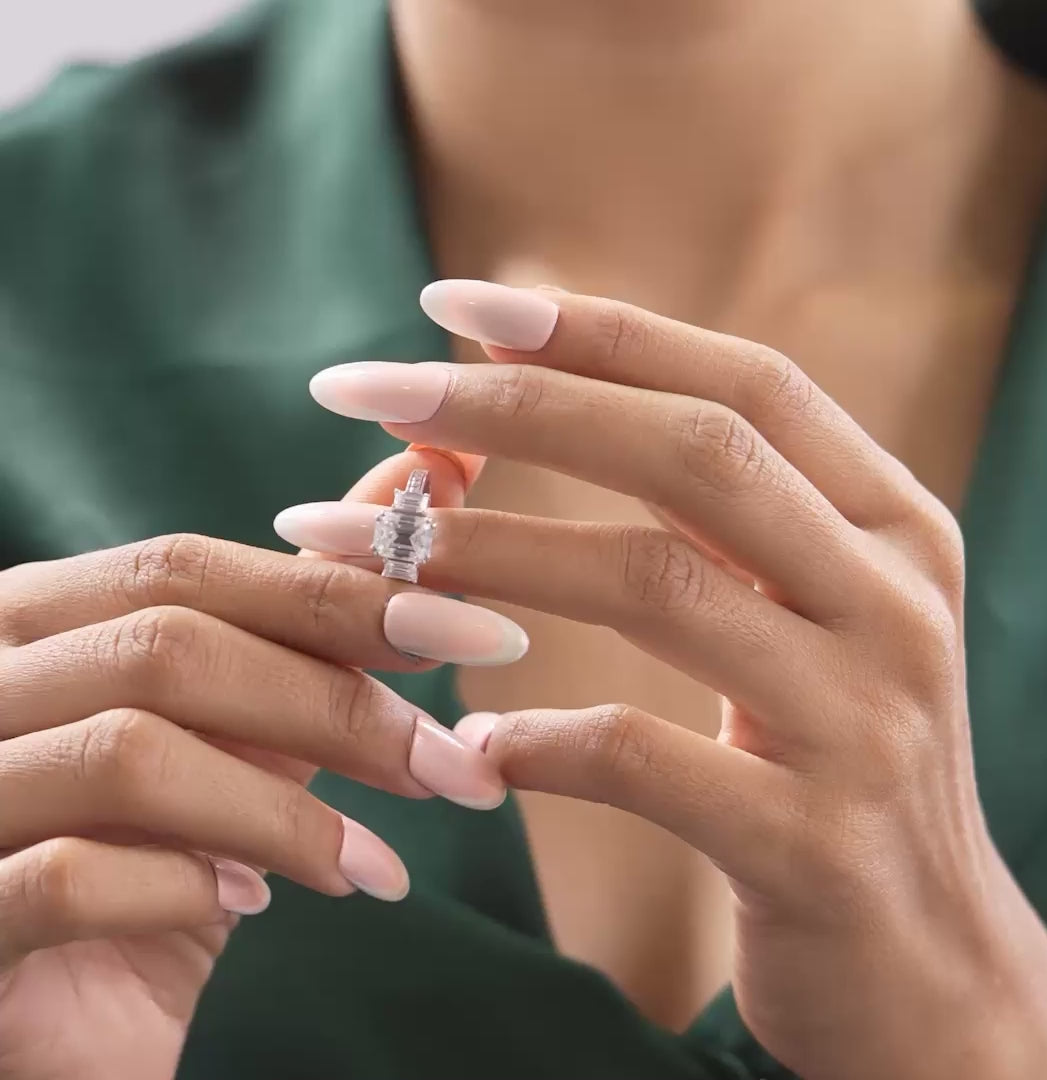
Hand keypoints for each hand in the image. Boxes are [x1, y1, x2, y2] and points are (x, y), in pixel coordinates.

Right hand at [0, 479, 515, 1079]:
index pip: (186, 568)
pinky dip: (184, 888)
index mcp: (38, 623)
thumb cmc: (151, 846)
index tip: (474, 631)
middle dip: (339, 703)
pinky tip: (249, 906)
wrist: (46, 1024)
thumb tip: (424, 479)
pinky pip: (65, 877)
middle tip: (457, 767)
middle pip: (170, 644)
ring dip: (287, 811)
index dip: (339, 591)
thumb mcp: (235, 725)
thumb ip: (310, 614)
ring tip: (376, 868)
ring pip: (129, 750)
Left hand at [294, 280, 1046, 1079]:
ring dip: (484, 556)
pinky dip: (535, 741)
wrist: (933, 962)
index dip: (599, 330)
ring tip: (364, 554)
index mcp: (893, 526)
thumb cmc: (833, 764)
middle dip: (517, 405)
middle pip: (692, 454)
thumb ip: (717, 522)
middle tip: (368, 390)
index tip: (457, 302)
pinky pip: (641, 759)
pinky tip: (466, 745)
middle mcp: (894, 599)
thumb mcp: (805, 618)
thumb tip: (550, 402)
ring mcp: (867, 719)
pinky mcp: (814, 843)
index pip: (741, 385)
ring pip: (652, 584)